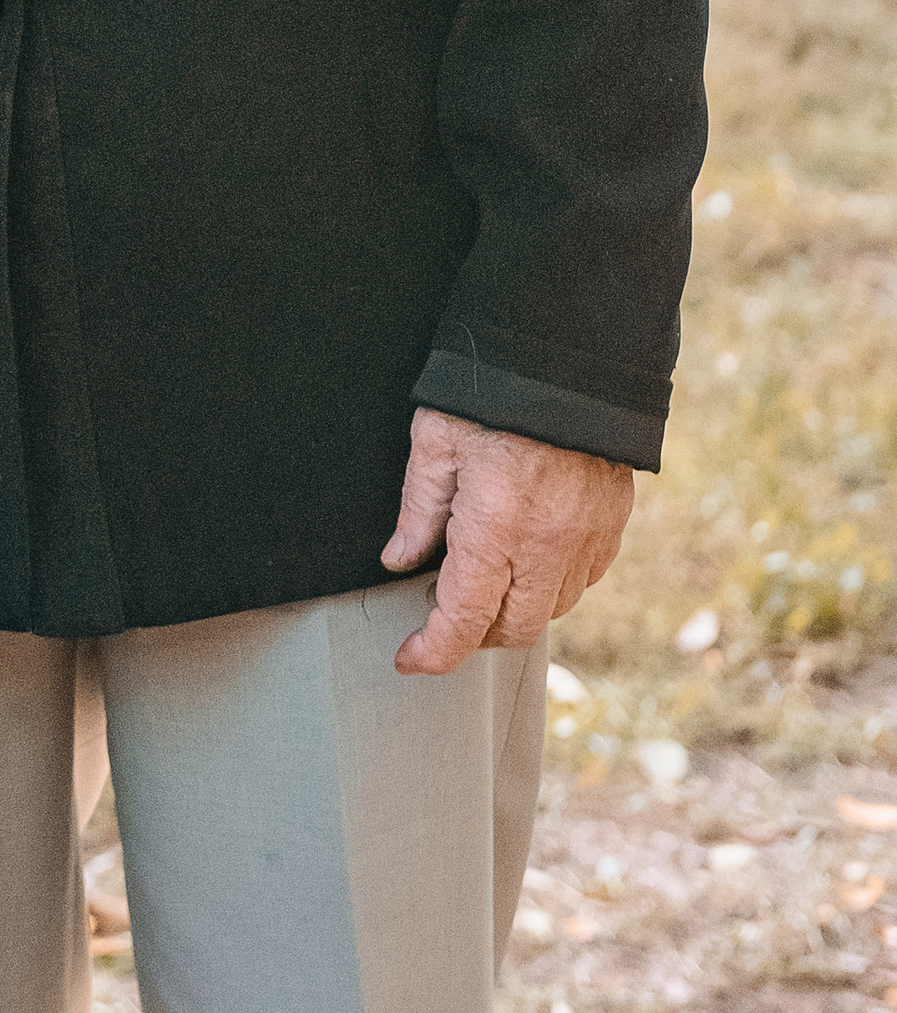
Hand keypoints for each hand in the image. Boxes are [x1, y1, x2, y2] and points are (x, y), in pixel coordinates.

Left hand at [381, 410, 634, 673]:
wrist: (572, 353)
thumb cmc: (492, 391)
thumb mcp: (435, 440)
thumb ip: (419, 508)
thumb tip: (400, 560)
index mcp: (495, 526)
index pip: (463, 619)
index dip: (433, 651)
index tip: (410, 658)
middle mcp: (547, 544)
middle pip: (513, 629)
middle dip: (474, 636)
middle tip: (443, 616)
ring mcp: (587, 536)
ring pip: (552, 610)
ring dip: (515, 611)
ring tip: (484, 582)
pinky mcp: (612, 522)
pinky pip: (584, 579)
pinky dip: (552, 584)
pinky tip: (526, 559)